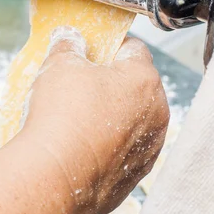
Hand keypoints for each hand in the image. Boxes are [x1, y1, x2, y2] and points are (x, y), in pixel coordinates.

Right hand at [21, 27, 169, 213]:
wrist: (56, 176)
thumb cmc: (62, 117)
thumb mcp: (59, 66)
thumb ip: (68, 45)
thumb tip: (68, 38)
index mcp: (143, 78)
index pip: (134, 48)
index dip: (110, 45)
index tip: (93, 51)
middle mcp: (157, 112)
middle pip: (137, 85)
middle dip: (112, 82)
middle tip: (81, 85)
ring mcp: (150, 147)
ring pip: (134, 120)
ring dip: (114, 115)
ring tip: (79, 119)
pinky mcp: (137, 174)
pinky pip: (125, 150)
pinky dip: (110, 146)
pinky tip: (83, 146)